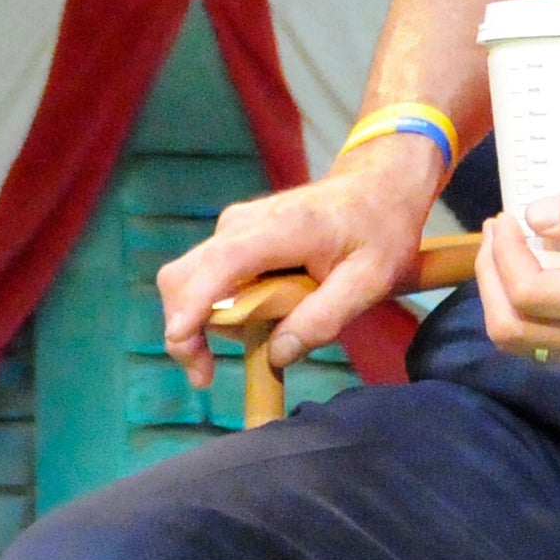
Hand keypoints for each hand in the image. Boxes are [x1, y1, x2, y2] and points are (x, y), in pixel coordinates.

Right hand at [151, 136, 444, 384]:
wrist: (376, 187)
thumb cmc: (379, 232)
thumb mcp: (371, 282)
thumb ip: (324, 319)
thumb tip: (276, 355)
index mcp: (282, 229)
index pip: (221, 264)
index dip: (192, 304)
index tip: (180, 342)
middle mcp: (243, 223)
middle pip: (184, 276)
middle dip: (185, 329)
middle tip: (208, 373)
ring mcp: (233, 226)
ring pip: (190, 280)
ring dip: (206, 320)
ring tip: (262, 334)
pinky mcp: (232, 235)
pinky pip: (207, 277)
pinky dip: (217, 307)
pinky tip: (260, 316)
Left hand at [473, 179, 559, 372]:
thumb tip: (535, 218)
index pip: (528, 295)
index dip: (502, 255)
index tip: (507, 216)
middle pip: (510, 329)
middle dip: (490, 277)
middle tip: (497, 231)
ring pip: (520, 342)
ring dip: (500, 294)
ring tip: (506, 247)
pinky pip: (541, 343)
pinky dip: (522, 308)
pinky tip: (530, 269)